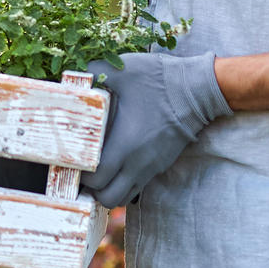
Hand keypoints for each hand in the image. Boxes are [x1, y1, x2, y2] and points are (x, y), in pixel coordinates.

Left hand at [81, 50, 231, 207]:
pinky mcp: (160, 164)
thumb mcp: (123, 70)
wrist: (199, 89)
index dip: (79, 175)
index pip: (97, 180)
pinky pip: (136, 186)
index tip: (69, 161)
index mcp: (126, 145)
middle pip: (108, 198)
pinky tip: (113, 164)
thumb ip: (93, 72)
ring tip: (95, 170)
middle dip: (90, 188)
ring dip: (107, 189)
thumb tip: (75, 74)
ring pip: (124, 196)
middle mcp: (138, 163)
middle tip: (79, 169)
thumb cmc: (159, 80)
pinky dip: (121, 183)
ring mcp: (151, 166)